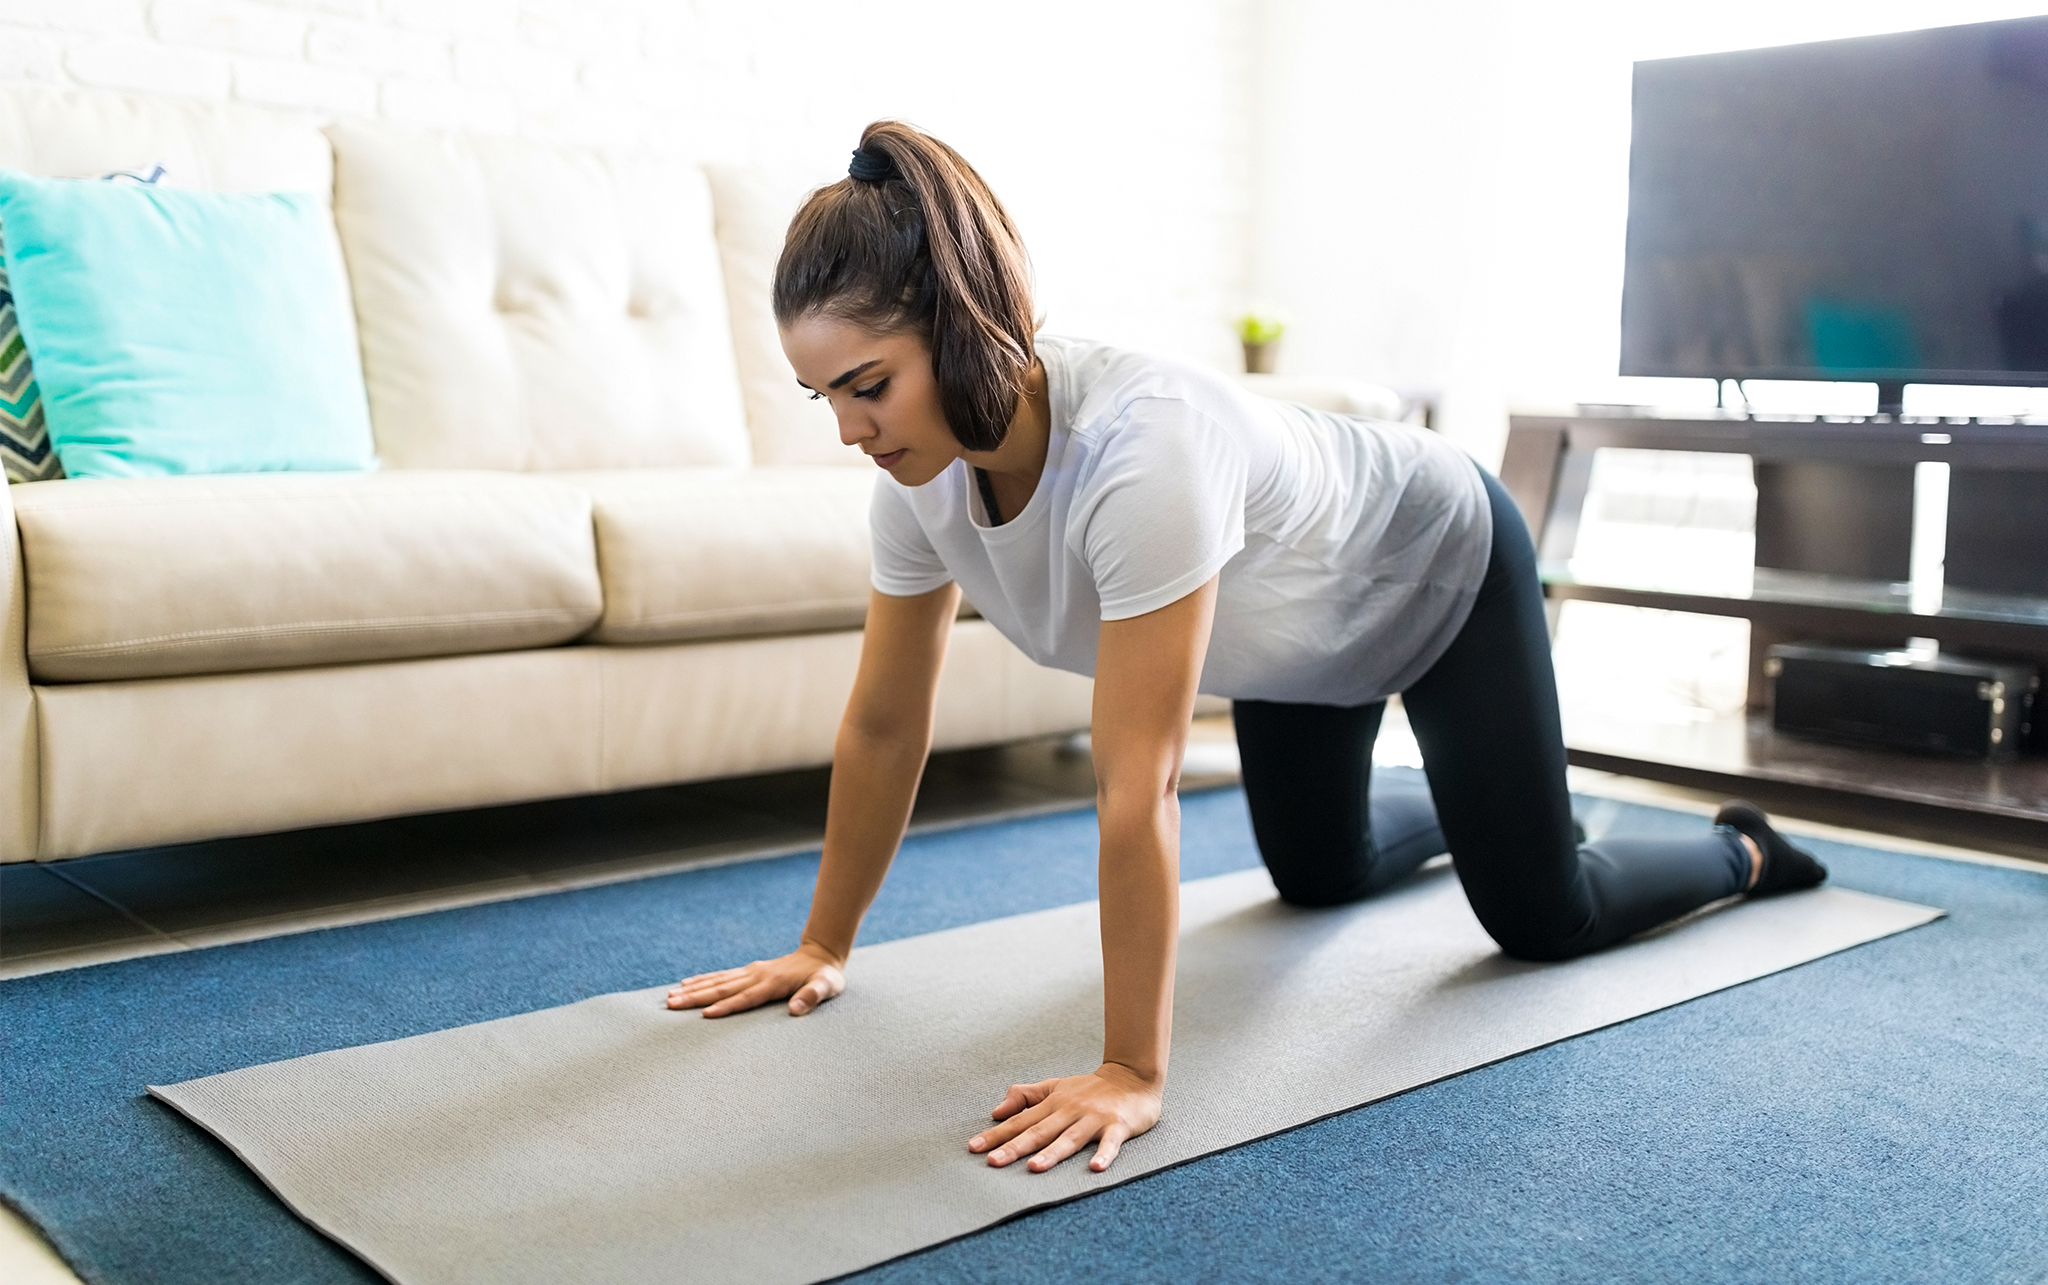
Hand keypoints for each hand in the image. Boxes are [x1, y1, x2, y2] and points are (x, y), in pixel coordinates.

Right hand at [666, 943, 845, 1016]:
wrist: (820, 954)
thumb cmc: (825, 976)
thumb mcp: (827, 986)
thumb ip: (812, 997)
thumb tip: (795, 1010)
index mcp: (773, 983)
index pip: (746, 997)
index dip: (727, 1007)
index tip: (705, 1015)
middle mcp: (757, 975)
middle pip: (723, 988)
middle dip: (696, 997)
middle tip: (671, 1004)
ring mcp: (751, 972)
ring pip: (717, 982)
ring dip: (693, 989)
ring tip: (670, 997)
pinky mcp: (748, 971)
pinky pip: (721, 977)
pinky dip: (702, 980)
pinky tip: (685, 983)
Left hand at [967, 1063, 1162, 1173]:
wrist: (1134, 1076)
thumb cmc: (1091, 1088)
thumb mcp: (1055, 1086)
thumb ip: (1026, 1096)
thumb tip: (996, 1111)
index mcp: (1053, 1104)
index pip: (1020, 1121)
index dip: (996, 1134)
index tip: (974, 1148)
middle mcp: (1070, 1110)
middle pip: (1039, 1132)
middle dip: (1015, 1147)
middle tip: (993, 1161)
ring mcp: (1094, 1118)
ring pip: (1070, 1138)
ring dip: (1052, 1153)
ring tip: (1034, 1167)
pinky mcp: (1118, 1126)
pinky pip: (1110, 1143)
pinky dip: (1104, 1155)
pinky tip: (1094, 1168)